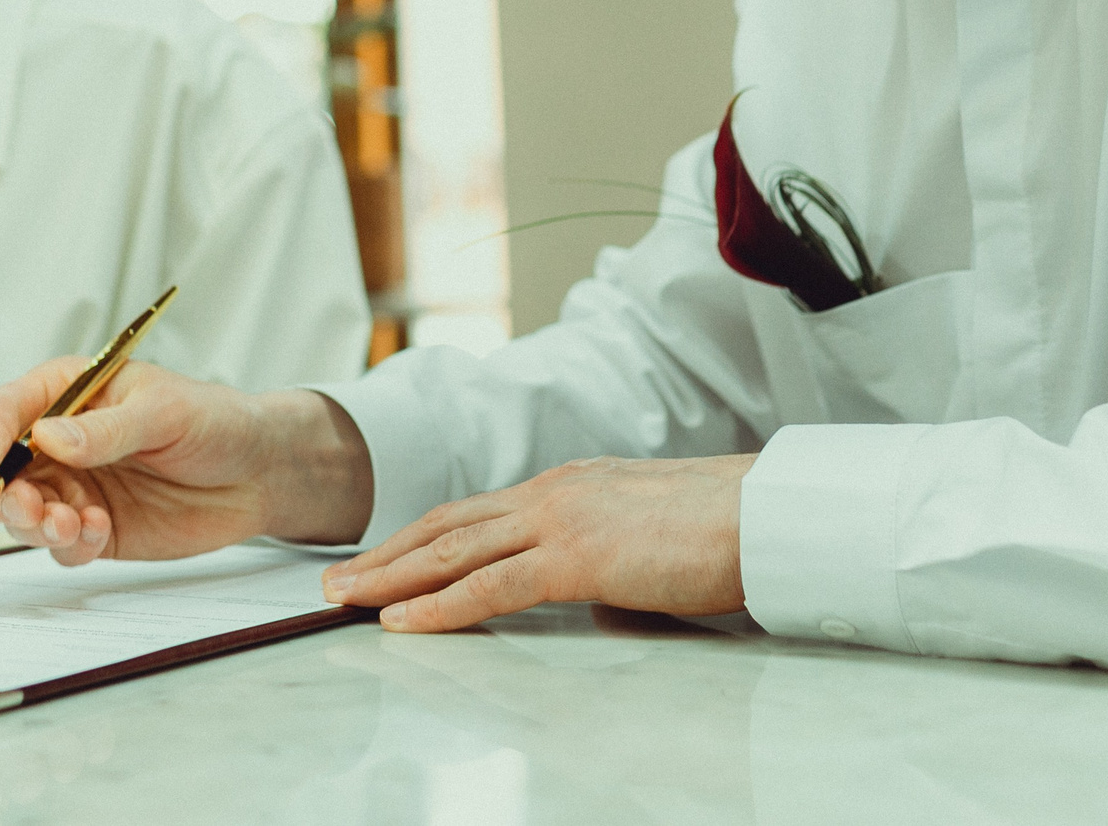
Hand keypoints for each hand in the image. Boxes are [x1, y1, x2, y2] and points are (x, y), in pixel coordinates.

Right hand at [0, 359, 370, 565]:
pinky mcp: (91, 529)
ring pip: (18, 513)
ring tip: (71, 524)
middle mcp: (56, 442)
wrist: (256, 473)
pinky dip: (68, 545)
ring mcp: (72, 488)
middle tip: (24, 507)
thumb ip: (107, 429)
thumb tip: (47, 437)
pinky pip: (57, 546)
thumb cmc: (213, 421)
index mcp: (66, 393)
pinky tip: (100, 532)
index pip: (3, 410)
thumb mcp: (164, 412)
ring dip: (32, 524)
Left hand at [320, 454, 753, 631]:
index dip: (424, 536)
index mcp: (570, 484)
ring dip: (392, 578)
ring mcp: (561, 519)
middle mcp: (554, 492)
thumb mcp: (650, 537)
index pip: (478, 511)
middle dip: (387, 554)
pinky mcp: (578, 557)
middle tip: (337, 578)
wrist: (769, 512)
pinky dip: (439, 606)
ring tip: (346, 600)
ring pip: (453, 551)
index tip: (384, 556)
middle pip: (448, 524)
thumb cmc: (727, 527)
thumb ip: (610, 558)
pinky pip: (491, 586)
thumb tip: (600, 596)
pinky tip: (403, 622)